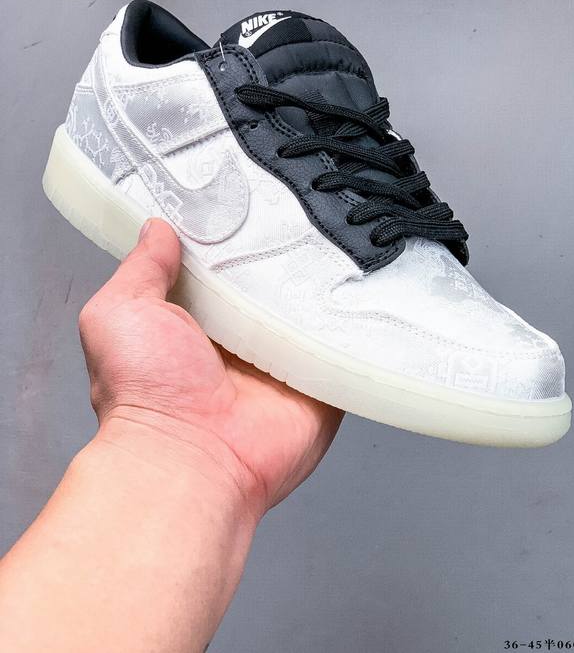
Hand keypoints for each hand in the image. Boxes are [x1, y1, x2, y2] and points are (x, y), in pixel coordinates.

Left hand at [79, 218, 342, 519]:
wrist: (189, 460)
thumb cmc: (144, 395)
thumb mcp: (121, 312)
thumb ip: (142, 268)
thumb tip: (158, 230)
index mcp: (196, 324)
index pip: (222, 271)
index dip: (233, 241)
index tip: (249, 204)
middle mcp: (240, 343)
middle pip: (272, 286)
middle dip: (283, 257)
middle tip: (301, 215)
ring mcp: (282, 363)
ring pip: (311, 312)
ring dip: (321, 288)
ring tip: (339, 241)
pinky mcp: (318, 383)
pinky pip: (344, 347)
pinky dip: (353, 326)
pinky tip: (361, 293)